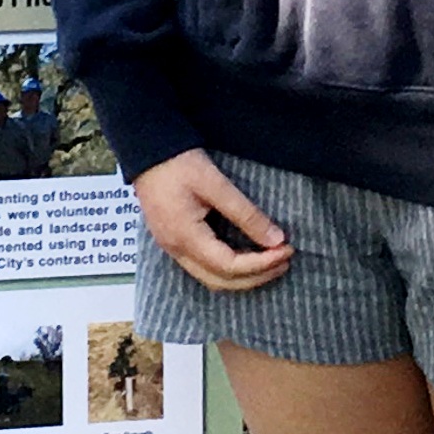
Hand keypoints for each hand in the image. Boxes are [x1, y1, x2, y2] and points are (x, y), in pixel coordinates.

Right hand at [132, 150, 292, 292]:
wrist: (147, 152)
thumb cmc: (179, 164)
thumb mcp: (216, 185)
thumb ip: (246, 214)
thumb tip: (276, 239)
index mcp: (185, 237)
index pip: (229, 266)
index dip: (261, 263)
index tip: (286, 249)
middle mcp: (176, 250)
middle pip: (221, 281)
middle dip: (256, 276)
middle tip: (284, 259)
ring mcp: (172, 248)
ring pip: (211, 279)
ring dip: (243, 276)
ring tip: (270, 261)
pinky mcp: (173, 242)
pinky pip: (203, 268)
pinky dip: (228, 269)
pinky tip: (245, 255)